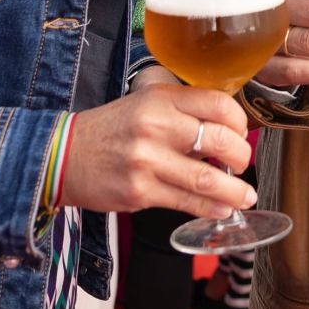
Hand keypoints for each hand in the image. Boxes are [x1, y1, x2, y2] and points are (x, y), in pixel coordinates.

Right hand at [60, 79, 254, 217]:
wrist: (63, 156)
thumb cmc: (112, 131)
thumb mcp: (145, 104)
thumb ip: (182, 110)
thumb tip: (226, 131)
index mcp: (161, 99)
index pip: (218, 104)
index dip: (239, 122)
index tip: (242, 133)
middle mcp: (156, 126)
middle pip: (219, 140)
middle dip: (242, 156)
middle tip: (243, 164)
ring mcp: (147, 161)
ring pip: (207, 179)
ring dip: (234, 191)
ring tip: (245, 196)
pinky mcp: (140, 192)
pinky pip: (186, 202)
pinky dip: (211, 209)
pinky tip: (222, 209)